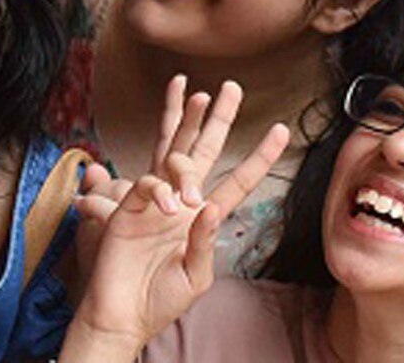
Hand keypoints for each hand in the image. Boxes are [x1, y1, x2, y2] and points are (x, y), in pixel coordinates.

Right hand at [67, 76, 289, 356]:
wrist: (122, 315)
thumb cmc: (161, 299)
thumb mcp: (196, 276)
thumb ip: (205, 242)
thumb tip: (209, 206)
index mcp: (203, 216)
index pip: (238, 179)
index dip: (259, 156)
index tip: (281, 131)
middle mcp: (182, 199)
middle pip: (202, 148)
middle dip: (217, 118)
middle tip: (230, 87)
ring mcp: (156, 199)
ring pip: (174, 153)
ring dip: (187, 155)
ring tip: (190, 190)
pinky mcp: (129, 204)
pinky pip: (148, 182)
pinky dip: (160, 190)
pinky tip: (169, 207)